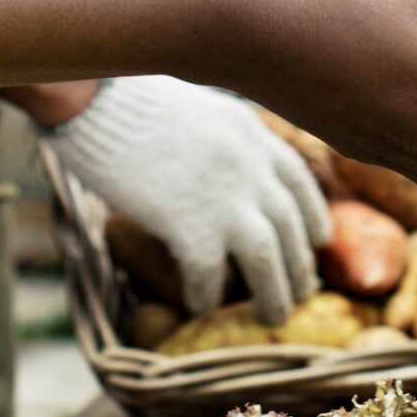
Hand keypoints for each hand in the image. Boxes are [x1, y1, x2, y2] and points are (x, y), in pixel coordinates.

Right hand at [48, 75, 331, 320]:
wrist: (97, 99)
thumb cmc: (133, 100)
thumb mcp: (200, 111)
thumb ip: (224, 142)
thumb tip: (228, 174)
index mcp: (253, 134)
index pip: (300, 182)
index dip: (313, 216)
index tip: (319, 240)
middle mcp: (251, 166)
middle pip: (291, 227)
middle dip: (300, 265)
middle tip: (303, 292)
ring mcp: (225, 197)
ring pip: (267, 259)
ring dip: (274, 293)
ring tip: (274, 316)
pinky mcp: (190, 224)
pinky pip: (209, 275)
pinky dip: (206, 295)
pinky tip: (198, 304)